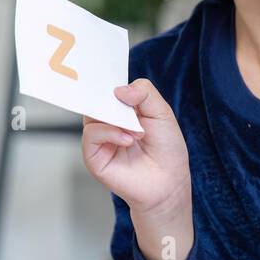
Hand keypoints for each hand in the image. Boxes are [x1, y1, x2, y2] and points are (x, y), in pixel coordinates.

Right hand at [81, 78, 190, 221]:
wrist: (169, 181)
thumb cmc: (167, 150)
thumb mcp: (162, 113)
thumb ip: (144, 93)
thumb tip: (119, 89)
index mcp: (122, 110)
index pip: (108, 89)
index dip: (109, 82)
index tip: (113, 78)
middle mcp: (107, 122)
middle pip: (96, 99)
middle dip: (112, 100)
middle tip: (129, 107)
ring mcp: (100, 139)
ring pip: (91, 115)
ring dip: (116, 120)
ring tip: (138, 132)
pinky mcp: (93, 156)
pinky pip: (91, 135)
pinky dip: (109, 133)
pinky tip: (127, 139)